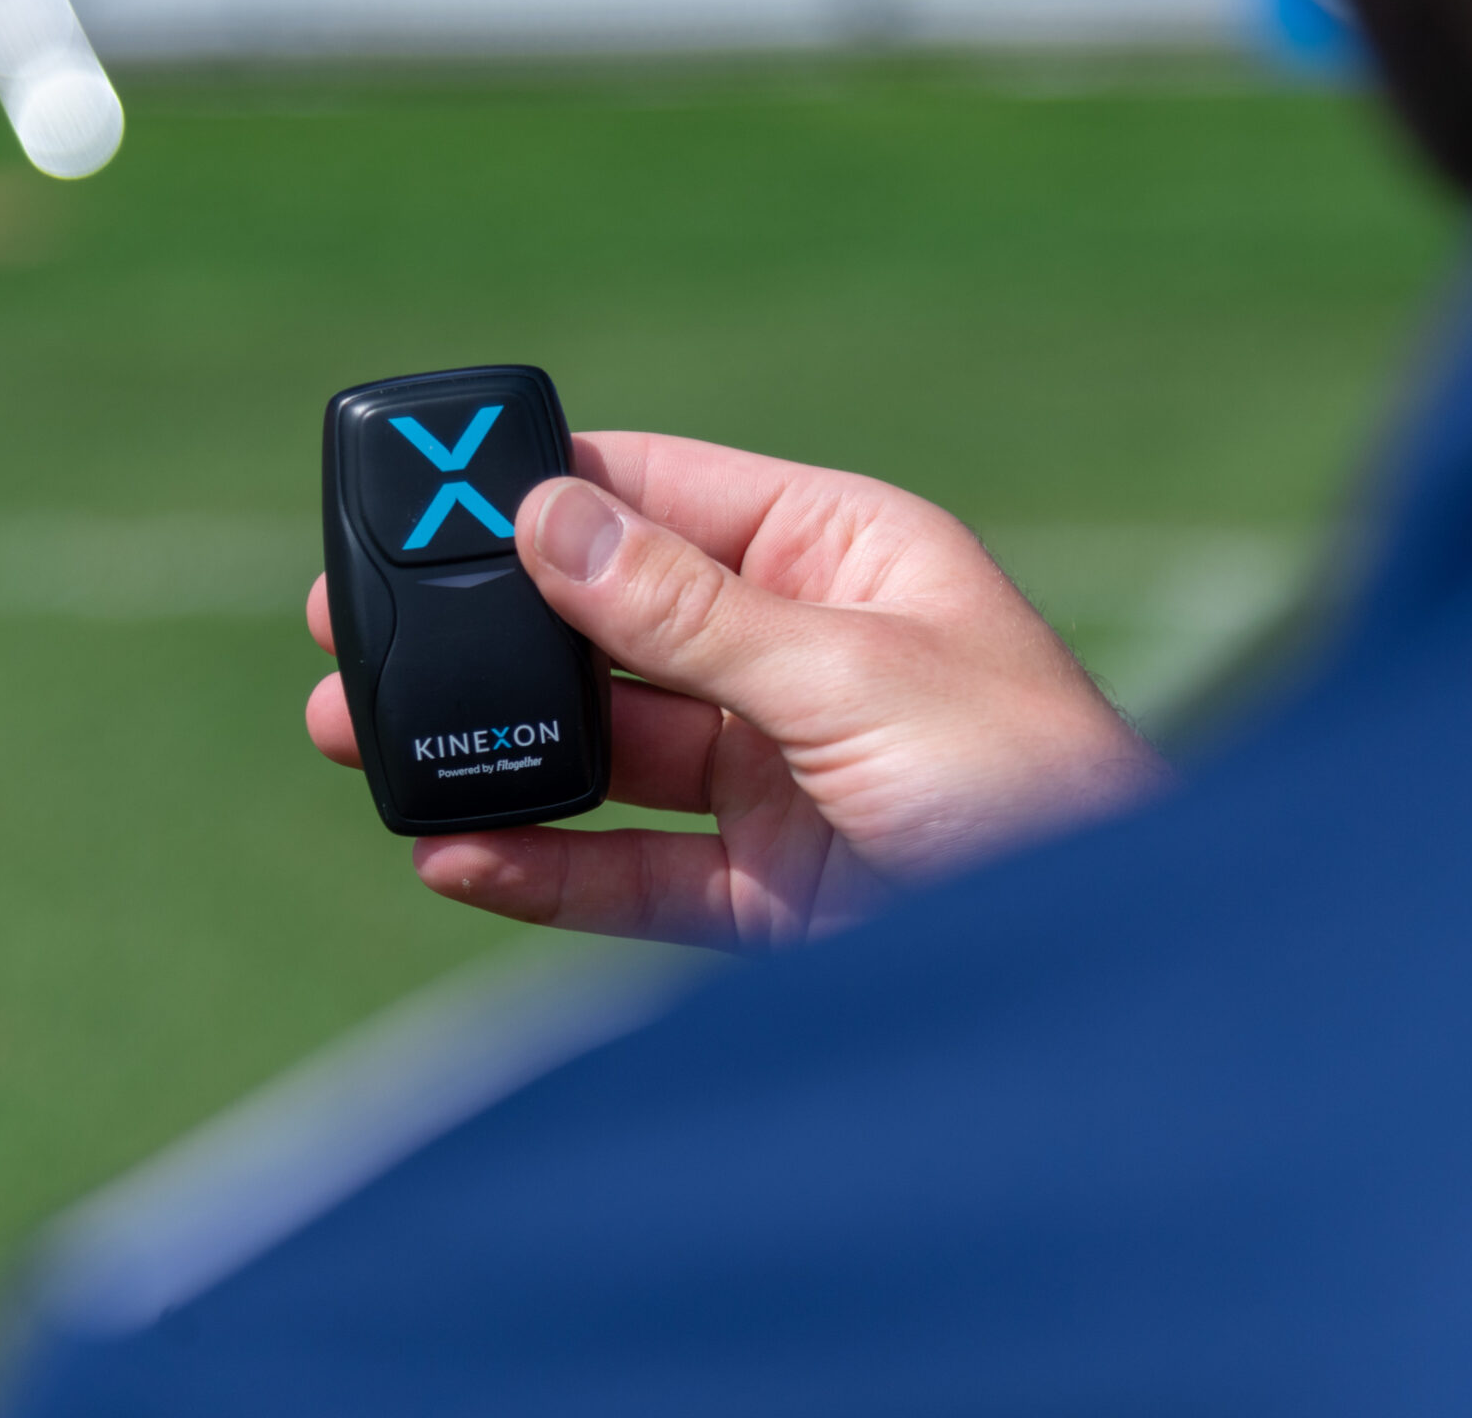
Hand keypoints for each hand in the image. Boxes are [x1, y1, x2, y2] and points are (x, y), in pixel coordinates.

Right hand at [305, 432, 1167, 951]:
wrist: (1119, 978)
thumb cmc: (1037, 785)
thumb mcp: (851, 675)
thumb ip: (688, 609)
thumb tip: (547, 516)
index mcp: (842, 557)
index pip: (662, 495)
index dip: (544, 492)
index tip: (425, 500)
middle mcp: (798, 653)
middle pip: (607, 627)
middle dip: (485, 631)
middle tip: (352, 626)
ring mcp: (777, 774)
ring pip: (601, 751)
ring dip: (486, 748)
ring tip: (356, 738)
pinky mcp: (765, 890)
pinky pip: (626, 871)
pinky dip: (541, 867)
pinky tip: (453, 856)